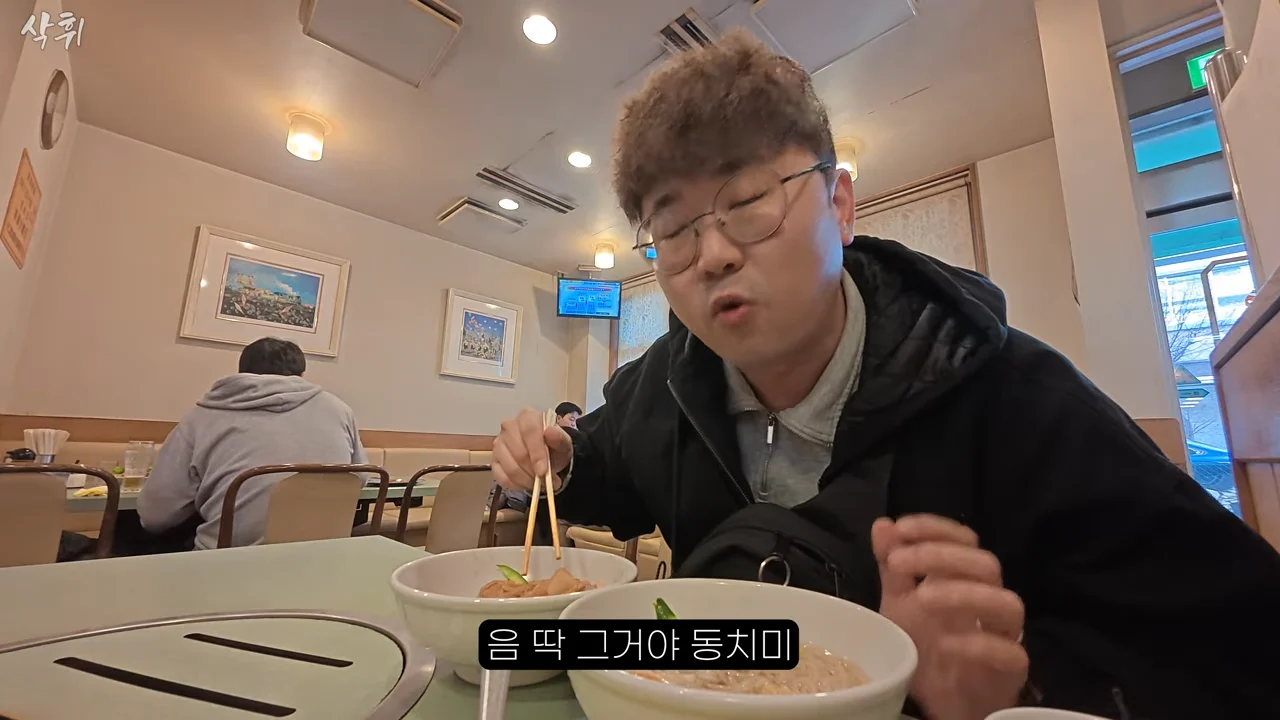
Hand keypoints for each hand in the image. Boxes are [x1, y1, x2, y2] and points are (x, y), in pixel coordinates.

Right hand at [492, 407, 572, 492]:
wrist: (547, 457)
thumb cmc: (553, 447)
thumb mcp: (563, 443)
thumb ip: (559, 438)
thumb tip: (551, 432)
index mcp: (527, 416)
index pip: (529, 432)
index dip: (537, 453)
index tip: (544, 471)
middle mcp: (509, 426)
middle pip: (519, 452)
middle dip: (533, 471)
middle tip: (546, 482)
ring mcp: (499, 443)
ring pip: (510, 467)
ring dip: (526, 480)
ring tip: (539, 484)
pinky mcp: (494, 460)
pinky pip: (502, 477)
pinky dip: (516, 485)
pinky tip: (527, 484)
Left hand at [872, 514, 1027, 719]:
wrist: (940, 704)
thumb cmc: (926, 648)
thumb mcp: (899, 605)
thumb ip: (893, 569)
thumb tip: (882, 525)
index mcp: (964, 580)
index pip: (964, 540)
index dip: (936, 529)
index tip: (901, 529)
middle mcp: (989, 601)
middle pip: (985, 564)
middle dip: (941, 556)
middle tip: (899, 563)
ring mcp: (1004, 634)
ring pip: (1006, 603)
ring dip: (963, 593)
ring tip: (922, 596)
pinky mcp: (1011, 669)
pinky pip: (1009, 652)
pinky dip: (977, 644)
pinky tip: (945, 643)